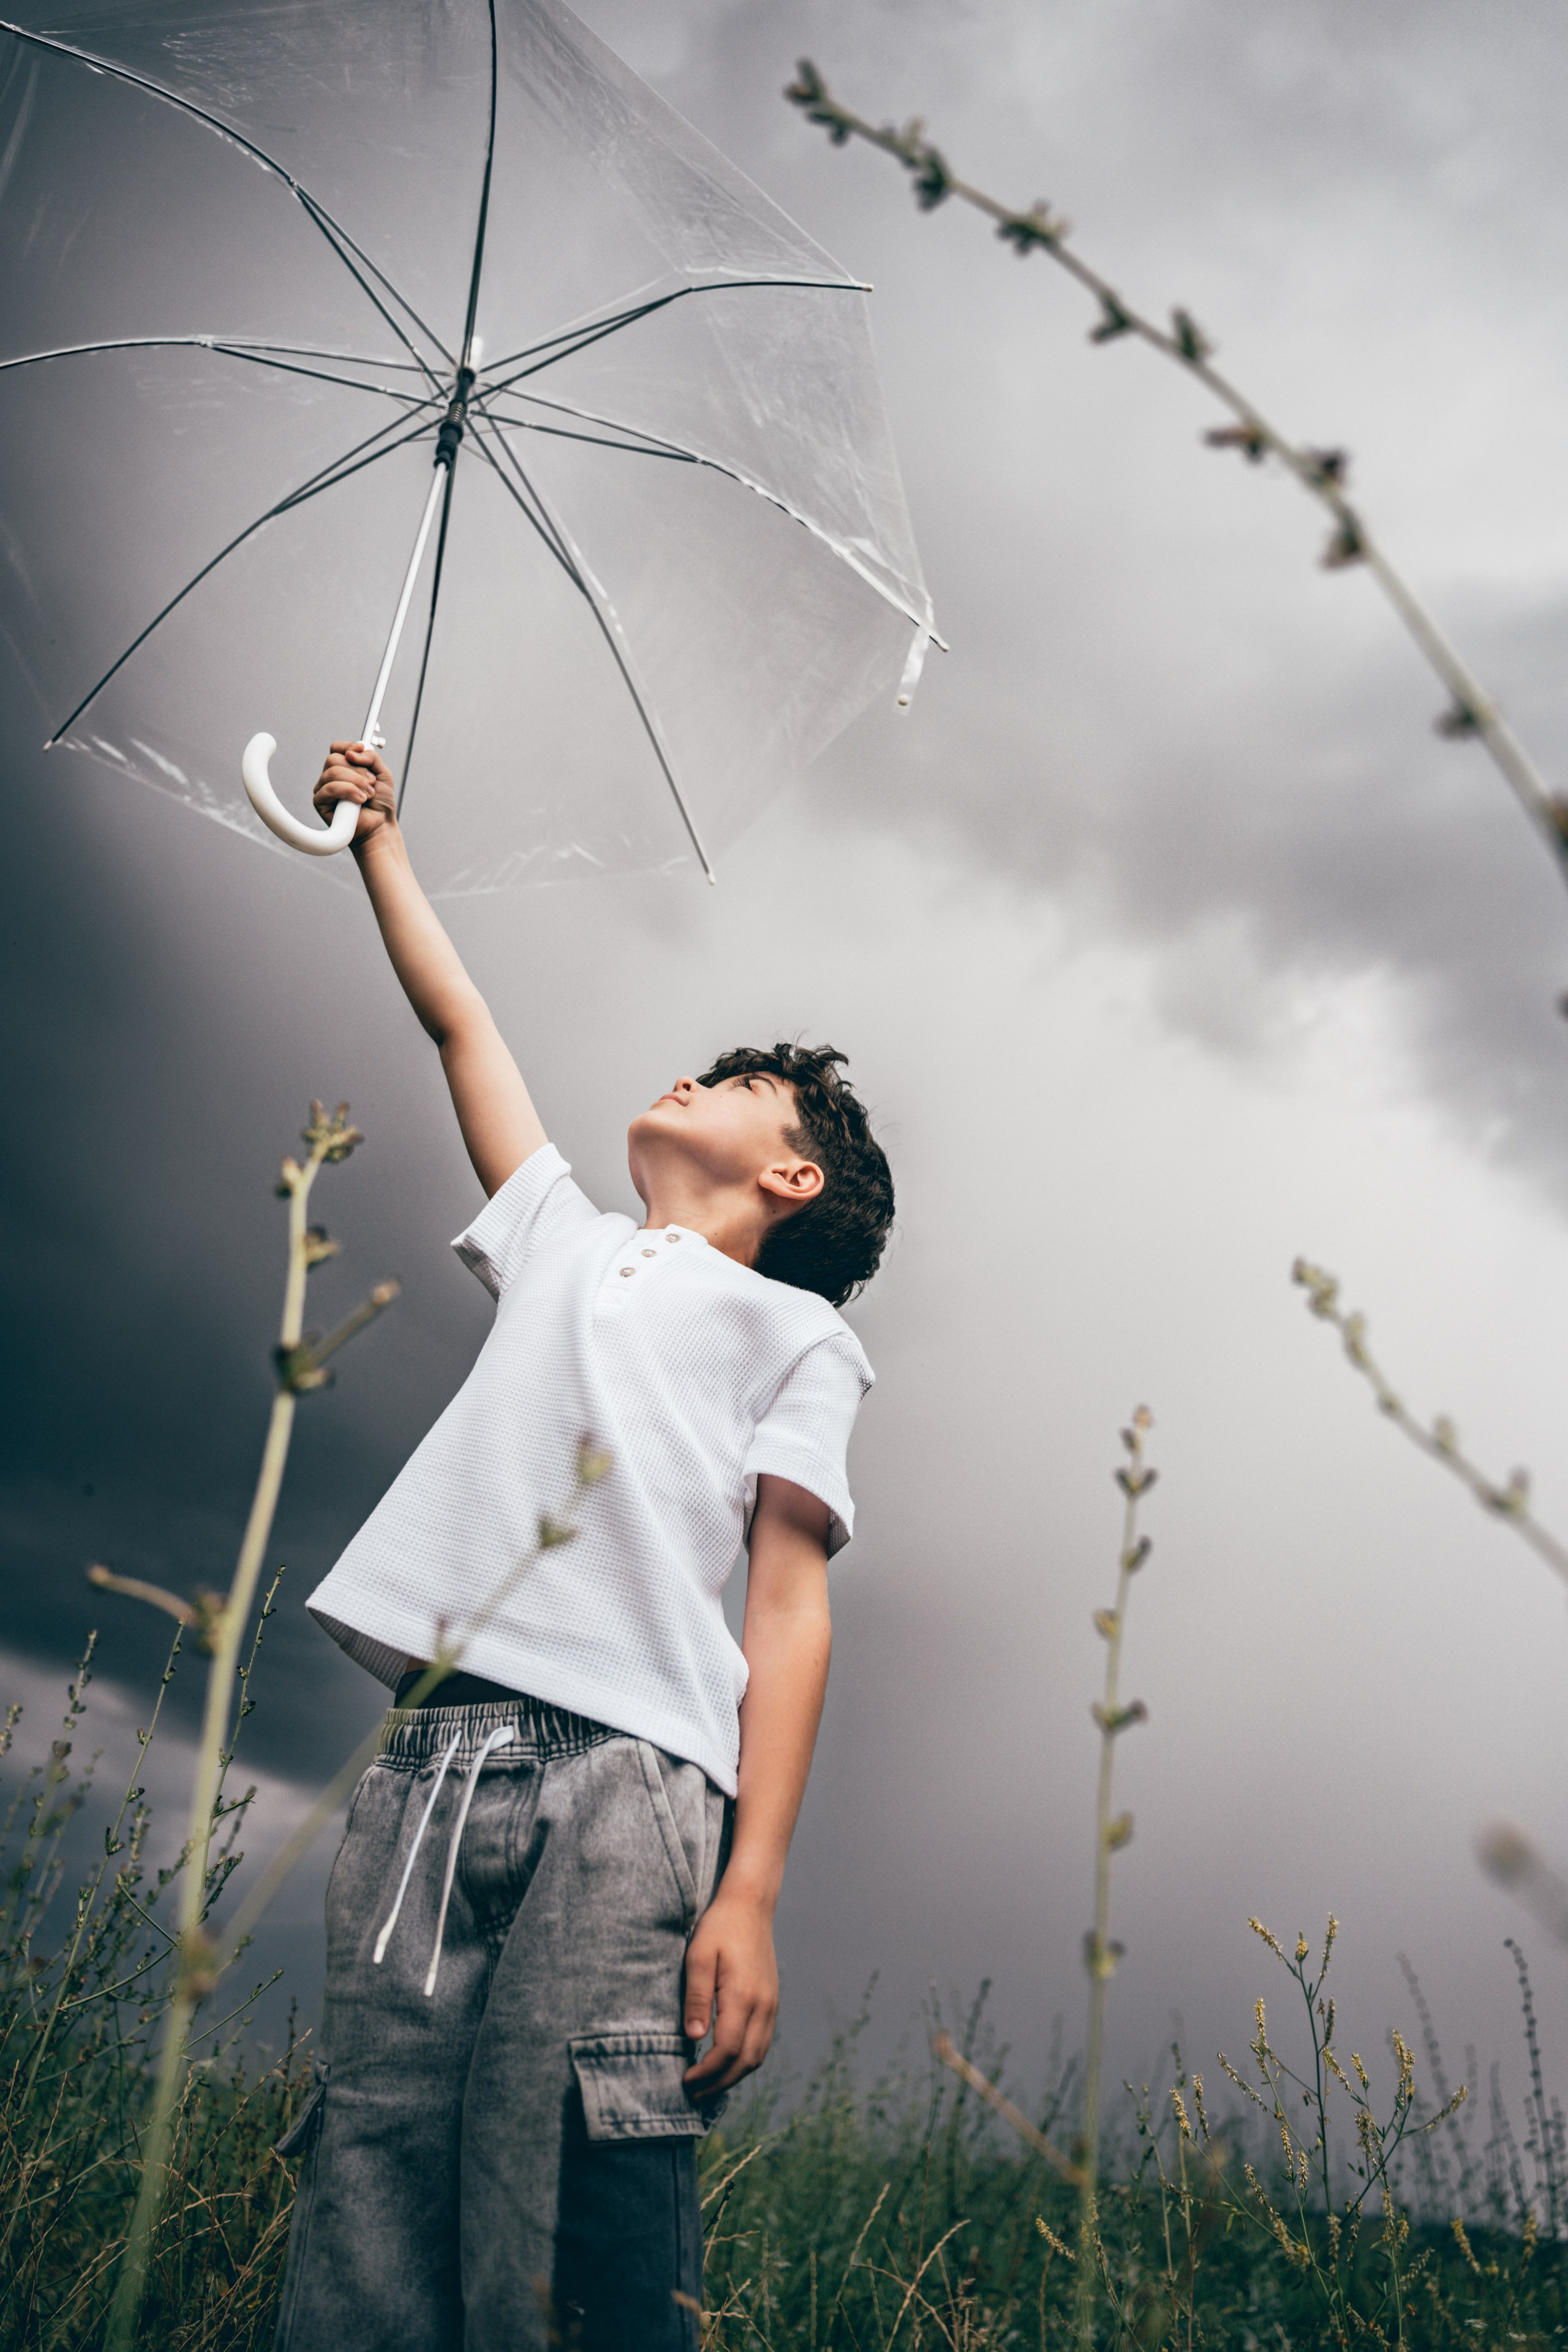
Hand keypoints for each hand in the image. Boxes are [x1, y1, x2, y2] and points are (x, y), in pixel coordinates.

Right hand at [313, 740, 396, 846]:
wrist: (380, 825)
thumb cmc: (380, 803)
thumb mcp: (383, 774)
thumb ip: (371, 757)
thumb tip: (352, 752)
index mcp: (343, 768)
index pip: (336, 749)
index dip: (347, 746)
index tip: (361, 749)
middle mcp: (331, 777)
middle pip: (334, 759)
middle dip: (357, 770)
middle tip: (371, 783)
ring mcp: (324, 789)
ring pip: (332, 772)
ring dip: (356, 782)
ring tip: (368, 794)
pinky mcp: (320, 802)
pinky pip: (330, 788)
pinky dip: (348, 792)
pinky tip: (359, 800)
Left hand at [682, 1888, 778, 2100]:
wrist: (750, 1905)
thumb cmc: (719, 1928)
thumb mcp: (698, 1956)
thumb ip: (696, 1998)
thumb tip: (694, 2038)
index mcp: (743, 1996)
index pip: (728, 2050)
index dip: (707, 2072)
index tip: (686, 2080)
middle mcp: (763, 2005)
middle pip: (746, 2061)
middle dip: (720, 2083)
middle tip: (694, 2094)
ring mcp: (771, 2005)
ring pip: (758, 2055)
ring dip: (734, 2075)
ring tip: (708, 2084)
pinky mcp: (771, 2001)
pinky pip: (763, 2042)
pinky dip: (746, 2060)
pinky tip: (726, 2061)